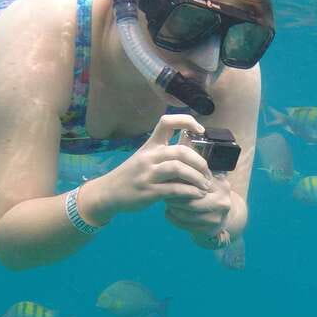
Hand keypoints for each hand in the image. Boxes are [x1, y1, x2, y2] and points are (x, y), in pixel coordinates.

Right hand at [90, 115, 212, 220]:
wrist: (108, 192)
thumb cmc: (132, 174)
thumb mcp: (145, 158)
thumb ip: (165, 154)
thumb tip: (193, 154)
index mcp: (150, 145)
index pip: (167, 122)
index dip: (187, 121)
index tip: (201, 130)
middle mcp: (149, 156)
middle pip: (180, 151)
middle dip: (199, 162)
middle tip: (207, 172)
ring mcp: (148, 174)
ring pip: (179, 169)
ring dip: (197, 177)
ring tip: (205, 185)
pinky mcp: (149, 191)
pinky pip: (175, 189)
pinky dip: (190, 192)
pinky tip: (197, 194)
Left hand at [164, 174, 231, 243]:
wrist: (219, 216)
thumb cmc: (207, 195)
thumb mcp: (204, 182)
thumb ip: (192, 175)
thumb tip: (172, 170)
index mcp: (221, 186)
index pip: (197, 183)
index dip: (180, 182)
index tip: (168, 180)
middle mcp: (222, 202)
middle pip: (192, 202)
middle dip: (175, 198)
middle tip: (165, 194)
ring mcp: (217, 218)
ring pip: (187, 215)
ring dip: (173, 209)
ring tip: (167, 203)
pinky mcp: (210, 230)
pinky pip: (186, 226)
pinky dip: (174, 219)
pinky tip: (169, 213)